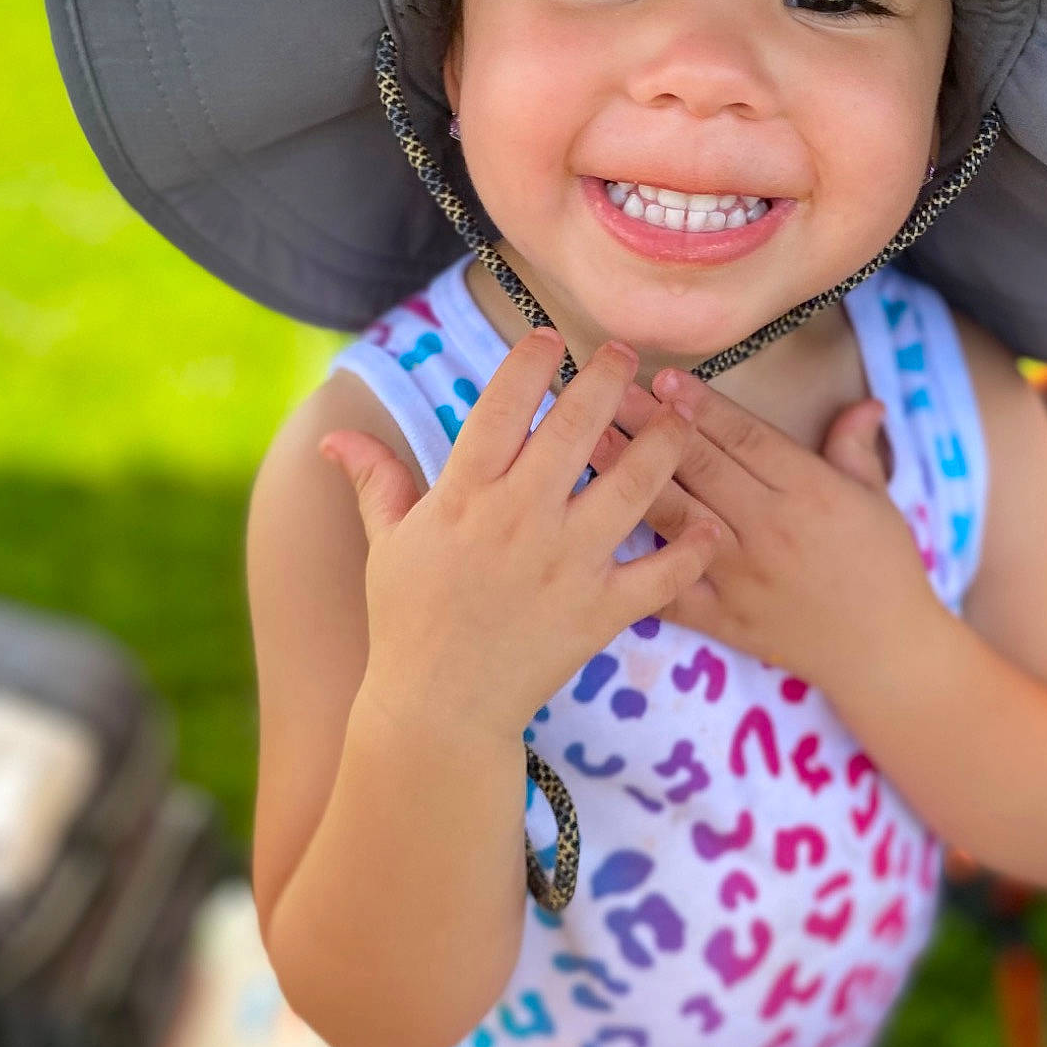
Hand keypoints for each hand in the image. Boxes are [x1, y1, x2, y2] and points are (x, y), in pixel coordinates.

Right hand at [319, 330, 719, 739]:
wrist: (439, 707)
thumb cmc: (409, 620)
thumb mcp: (388, 544)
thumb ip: (376, 480)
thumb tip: (336, 435)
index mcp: (466, 494)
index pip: (504, 404)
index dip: (531, 362)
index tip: (550, 339)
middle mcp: (521, 518)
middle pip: (578, 427)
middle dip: (608, 379)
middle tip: (627, 353)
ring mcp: (567, 564)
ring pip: (632, 486)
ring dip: (664, 444)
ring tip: (683, 417)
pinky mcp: (601, 610)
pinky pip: (661, 574)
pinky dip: (691, 549)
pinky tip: (710, 520)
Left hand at [586, 370, 936, 693]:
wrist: (884, 652)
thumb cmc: (883, 567)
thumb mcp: (878, 498)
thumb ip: (855, 446)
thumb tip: (865, 402)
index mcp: (809, 491)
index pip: (745, 438)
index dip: (702, 405)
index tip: (663, 378)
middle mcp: (769, 528)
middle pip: (700, 466)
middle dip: (651, 425)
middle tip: (609, 392)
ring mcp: (740, 575)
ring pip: (676, 514)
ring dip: (629, 475)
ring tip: (590, 441)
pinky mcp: (722, 617)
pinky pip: (669, 588)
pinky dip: (634, 560)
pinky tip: (596, 530)